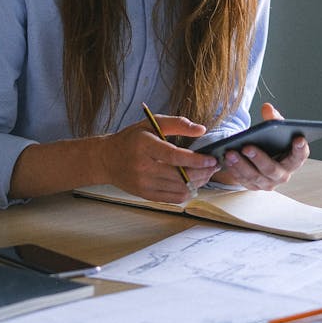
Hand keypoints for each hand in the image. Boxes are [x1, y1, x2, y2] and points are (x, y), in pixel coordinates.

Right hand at [101, 115, 218, 202]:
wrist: (106, 159)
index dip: (197, 160)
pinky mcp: (145, 195)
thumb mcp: (151, 123)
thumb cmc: (131, 139)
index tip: (211, 159)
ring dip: (198, 183)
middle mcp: (143, 167)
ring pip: (179, 189)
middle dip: (202, 172)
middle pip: (180, 175)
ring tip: (206, 174)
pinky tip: (193, 184)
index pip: (175, 156)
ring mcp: (143, 184)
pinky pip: (172, 199)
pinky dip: (187, 193)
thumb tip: (201, 130)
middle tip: (214, 166)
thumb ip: (177, 124)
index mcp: (145, 146)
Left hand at [215, 102, 308, 189]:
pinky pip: (243, 180)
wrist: (259, 160)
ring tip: (230, 153)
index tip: (298, 138)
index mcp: (293, 161)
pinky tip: (226, 159)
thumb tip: (267, 108)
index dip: (300, 148)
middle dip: (259, 158)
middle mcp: (282, 174)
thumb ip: (273, 119)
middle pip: (272, 169)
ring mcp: (268, 183)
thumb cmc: (271, 143)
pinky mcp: (253, 186)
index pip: (300, 156)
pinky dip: (234, 170)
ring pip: (255, 176)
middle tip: (247, 147)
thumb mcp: (274, 131)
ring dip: (241, 165)